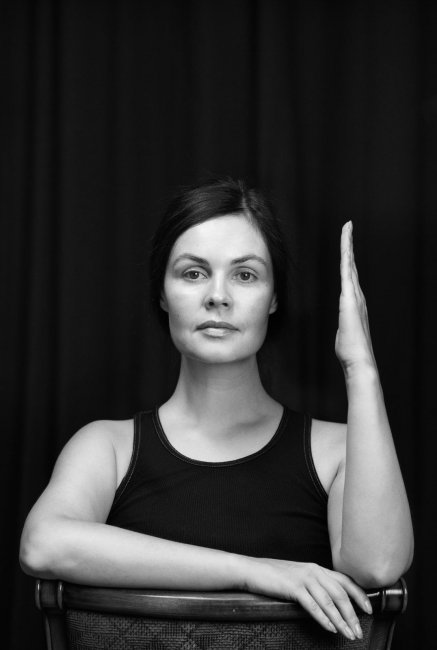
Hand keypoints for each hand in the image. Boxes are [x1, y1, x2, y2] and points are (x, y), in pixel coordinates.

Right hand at [243, 558, 371, 639]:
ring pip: (329, 601)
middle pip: (340, 594)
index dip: (359, 595)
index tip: (369, 609)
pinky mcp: (294, 587)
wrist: (253, 570)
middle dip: (352, 614)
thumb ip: (316, 584)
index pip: (345, 580)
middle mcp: (314, 571)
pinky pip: (313, 605)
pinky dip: (324, 618)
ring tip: (348, 635)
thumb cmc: (275, 576)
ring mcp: (304, 578)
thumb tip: (332, 602)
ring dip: (341, 620)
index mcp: (317, 568)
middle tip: (358, 631)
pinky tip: (330, 628)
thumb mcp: (300, 576)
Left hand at [335, 222, 375, 375]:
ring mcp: (354, 295)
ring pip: (350, 263)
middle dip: (350, 244)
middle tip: (348, 226)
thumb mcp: (343, 333)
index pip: (350, 276)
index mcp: (354, 302)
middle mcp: (357, 295)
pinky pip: (347, 269)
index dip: (348, 259)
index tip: (347, 245)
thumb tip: (344, 329)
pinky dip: (347, 254)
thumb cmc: (350, 350)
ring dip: (348, 244)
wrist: (358, 359)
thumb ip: (343, 326)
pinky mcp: (349, 296)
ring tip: (347, 227)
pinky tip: (346, 242)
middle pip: (352, 264)